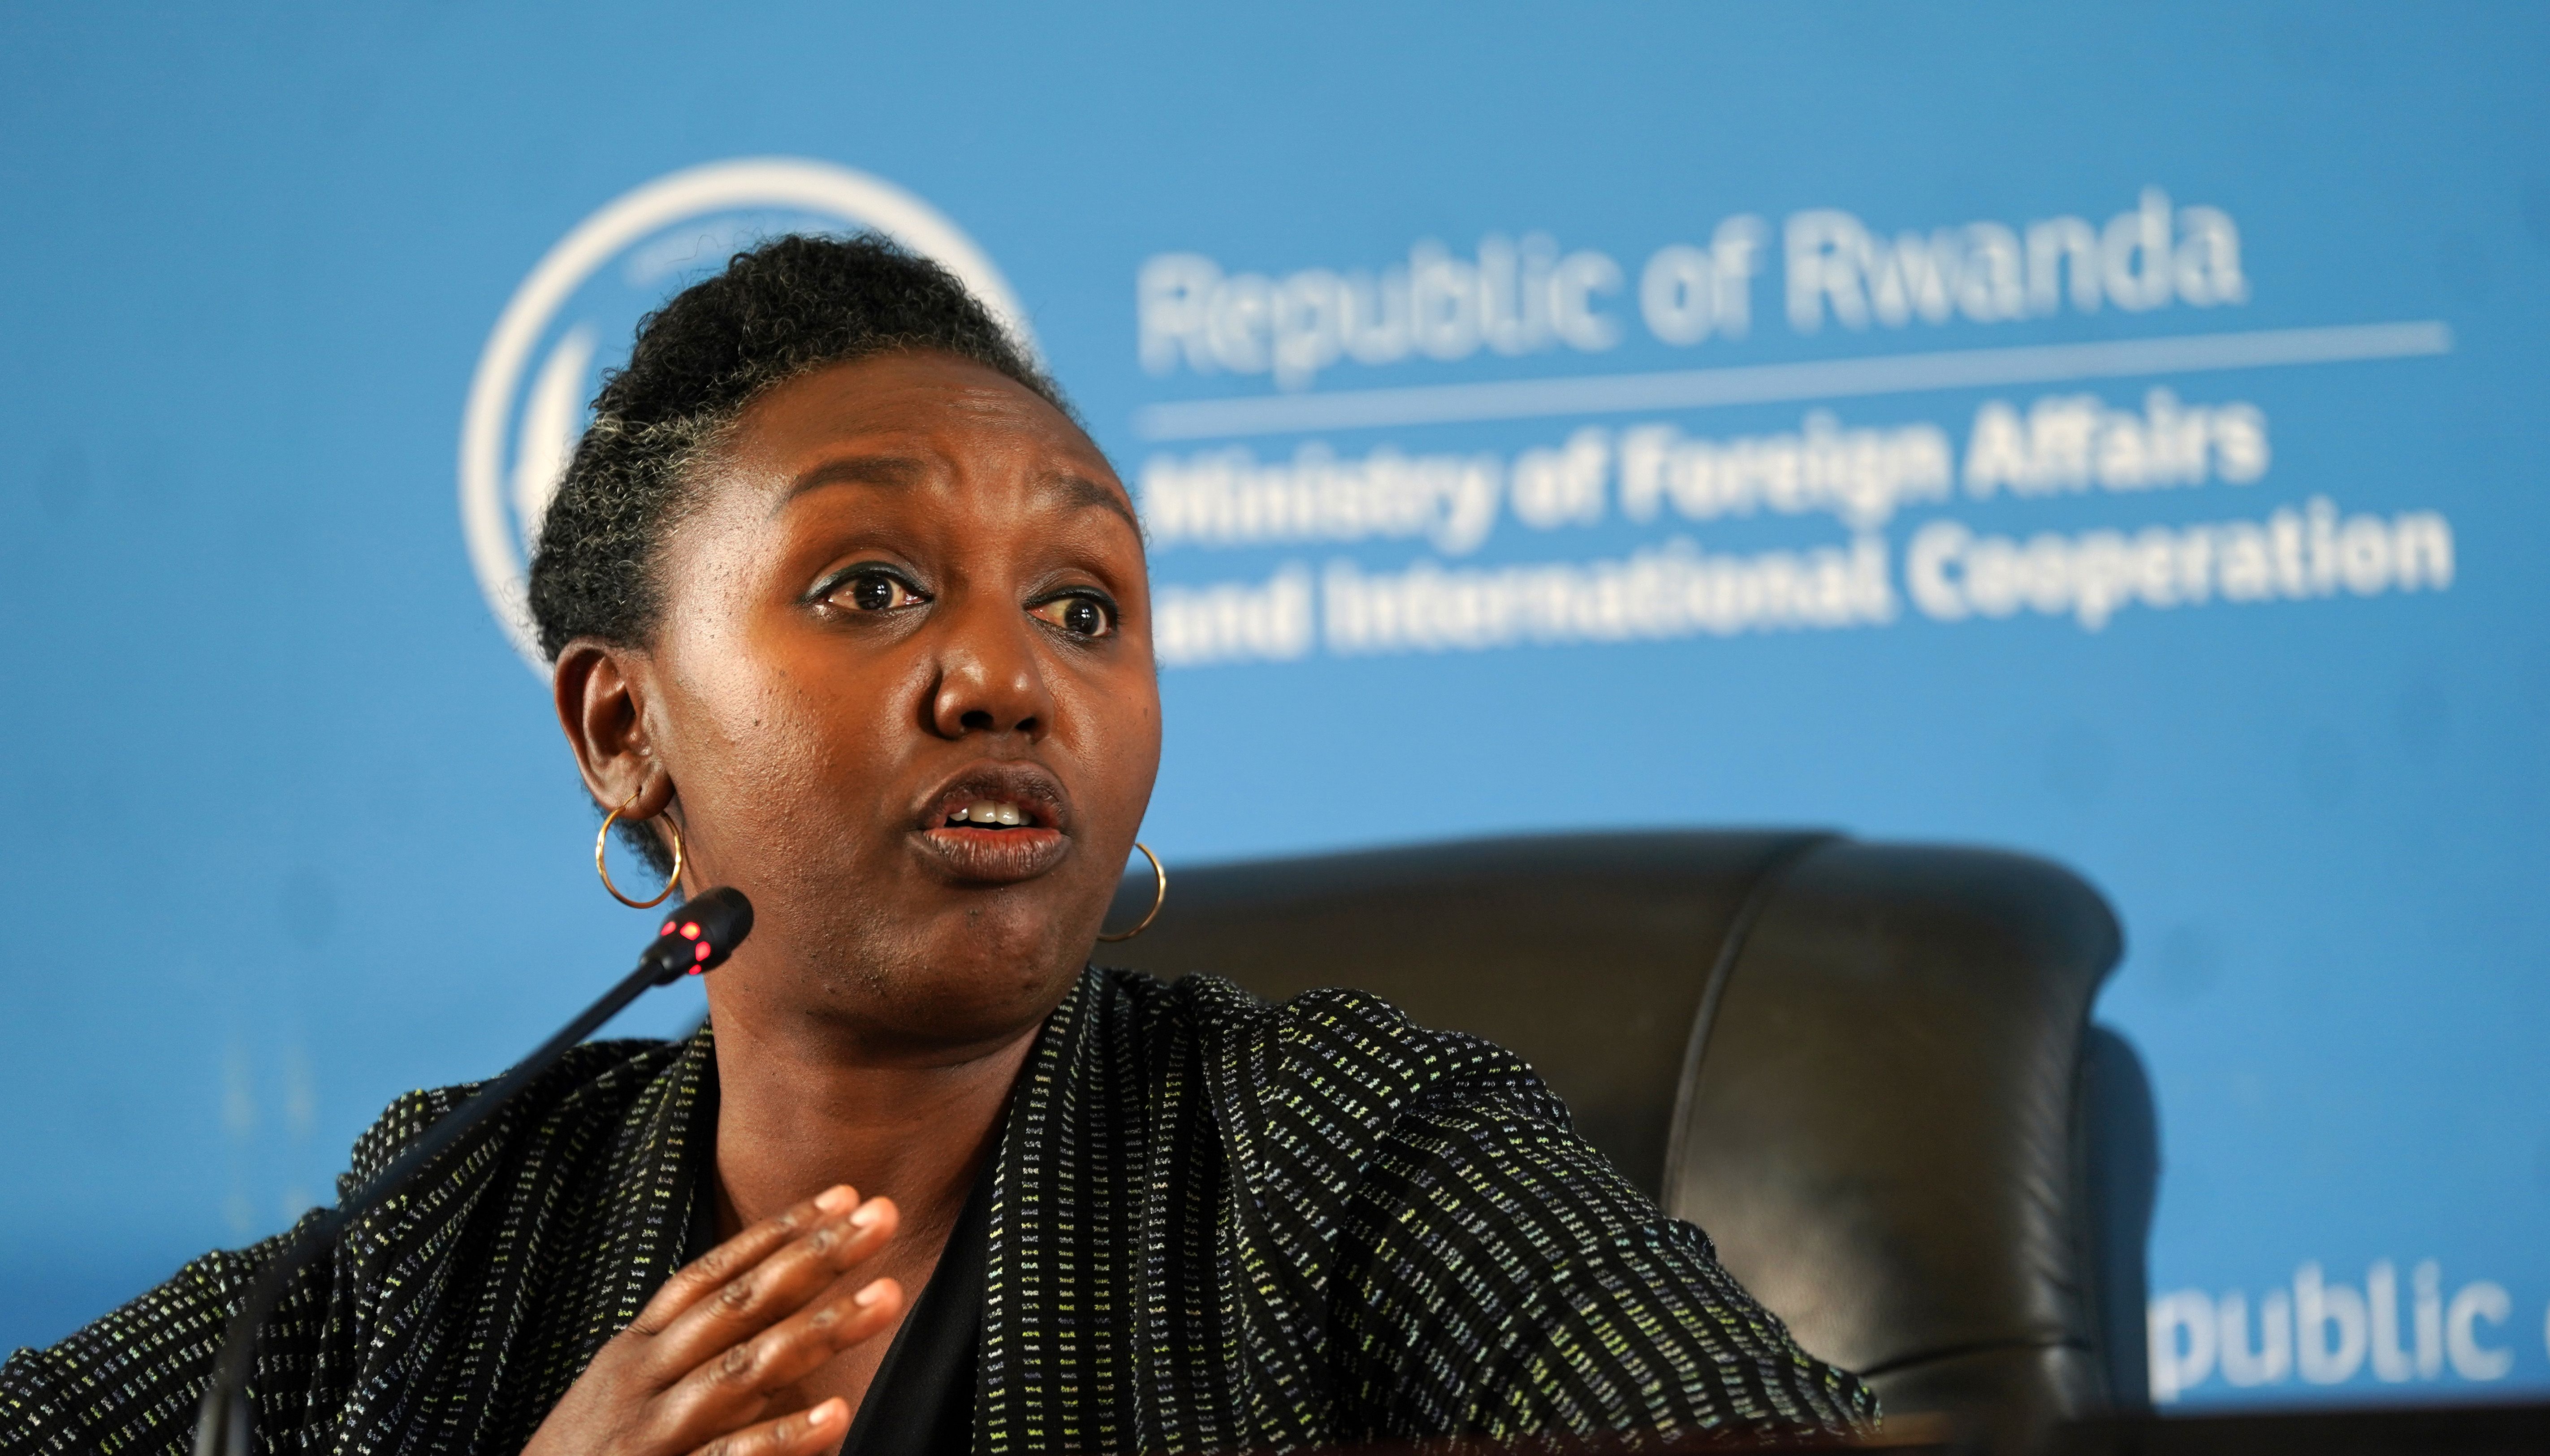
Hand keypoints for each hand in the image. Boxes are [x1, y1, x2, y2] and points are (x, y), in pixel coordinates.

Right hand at [523, 1184, 905, 1455]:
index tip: (843, 1196)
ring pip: (744, 1371)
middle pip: (739, 1305)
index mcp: (636, 1351)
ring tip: (887, 1296)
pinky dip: (782, 1438)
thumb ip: (687, 1352)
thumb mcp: (622, 1392)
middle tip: (883, 1216)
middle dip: (814, 1257)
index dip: (778, 1233)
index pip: (713, 1275)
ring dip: (820, 1332)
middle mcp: (643, 1380)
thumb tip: (774, 1318)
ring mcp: (654, 1434)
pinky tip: (836, 1417)